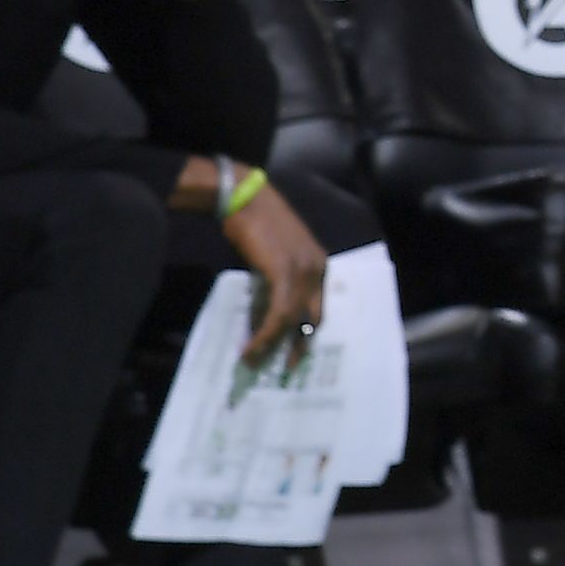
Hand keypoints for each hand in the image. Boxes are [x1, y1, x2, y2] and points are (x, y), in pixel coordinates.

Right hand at [225, 178, 327, 365]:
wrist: (245, 199)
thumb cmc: (255, 224)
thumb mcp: (273, 256)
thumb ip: (277, 280)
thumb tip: (266, 310)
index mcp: (319, 265)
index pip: (319, 306)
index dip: (307, 331)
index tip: (296, 350)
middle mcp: (318, 270)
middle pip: (314, 318)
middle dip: (299, 345)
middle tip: (286, 366)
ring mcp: (304, 271)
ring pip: (294, 320)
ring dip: (273, 344)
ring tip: (255, 360)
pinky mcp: (285, 273)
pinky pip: (280, 313)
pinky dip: (267, 334)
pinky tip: (253, 346)